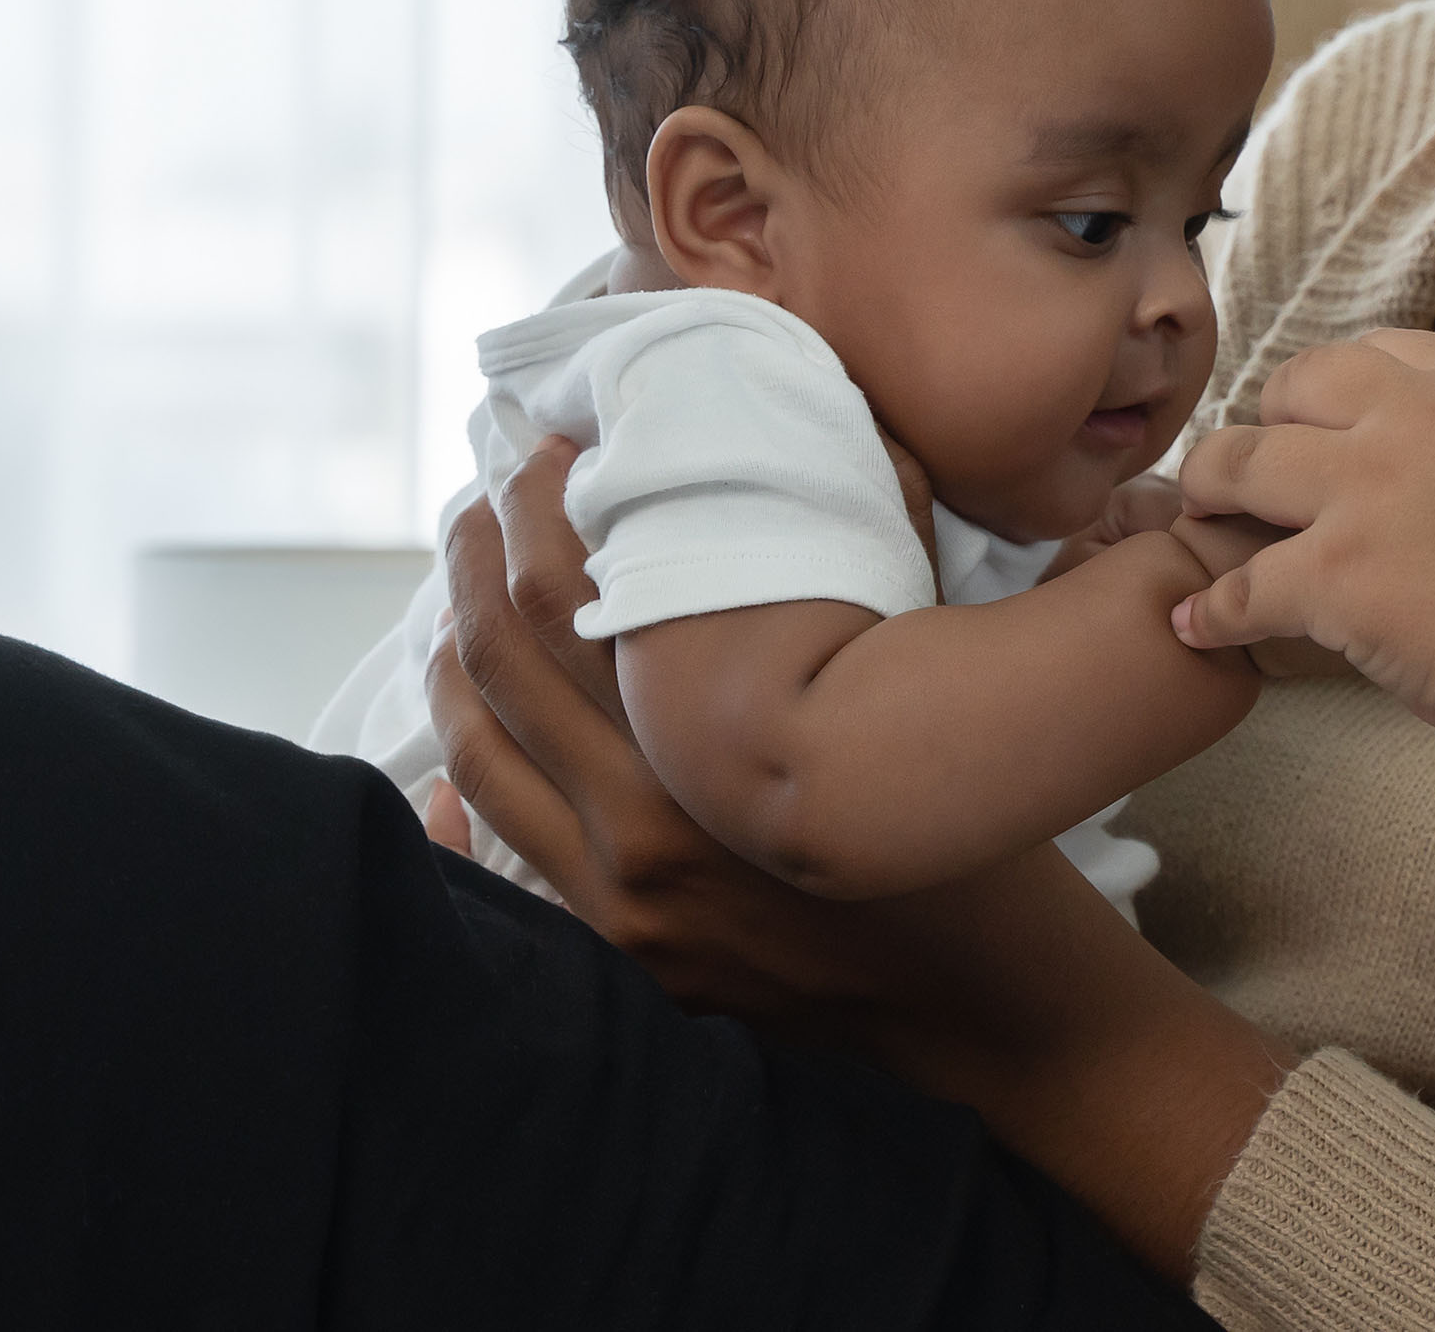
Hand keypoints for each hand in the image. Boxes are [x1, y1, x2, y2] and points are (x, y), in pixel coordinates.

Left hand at [424, 439, 1289, 1274]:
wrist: (993, 1009)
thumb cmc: (974, 835)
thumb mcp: (924, 672)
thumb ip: (859, 543)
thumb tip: (799, 425)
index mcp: (710, 751)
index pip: (570, 596)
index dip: (543, 505)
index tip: (552, 449)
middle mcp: (643, 835)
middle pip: (504, 664)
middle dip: (479, 562)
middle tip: (484, 498)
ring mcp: (623, 908)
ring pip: (481, 759)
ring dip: (455, 663)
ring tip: (464, 595)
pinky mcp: (628, 957)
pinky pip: (504, 862)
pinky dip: (463, 803)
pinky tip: (441, 771)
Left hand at [1170, 328, 1434, 736]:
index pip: (1373, 351)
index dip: (1328, 383)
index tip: (1311, 412)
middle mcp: (1403, 425)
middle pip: (1290, 388)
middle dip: (1260, 423)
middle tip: (1246, 465)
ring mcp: (1361, 495)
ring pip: (1237, 464)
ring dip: (1207, 489)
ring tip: (1196, 515)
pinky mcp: (1333, 574)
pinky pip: (1242, 586)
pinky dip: (1210, 611)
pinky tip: (1193, 625)